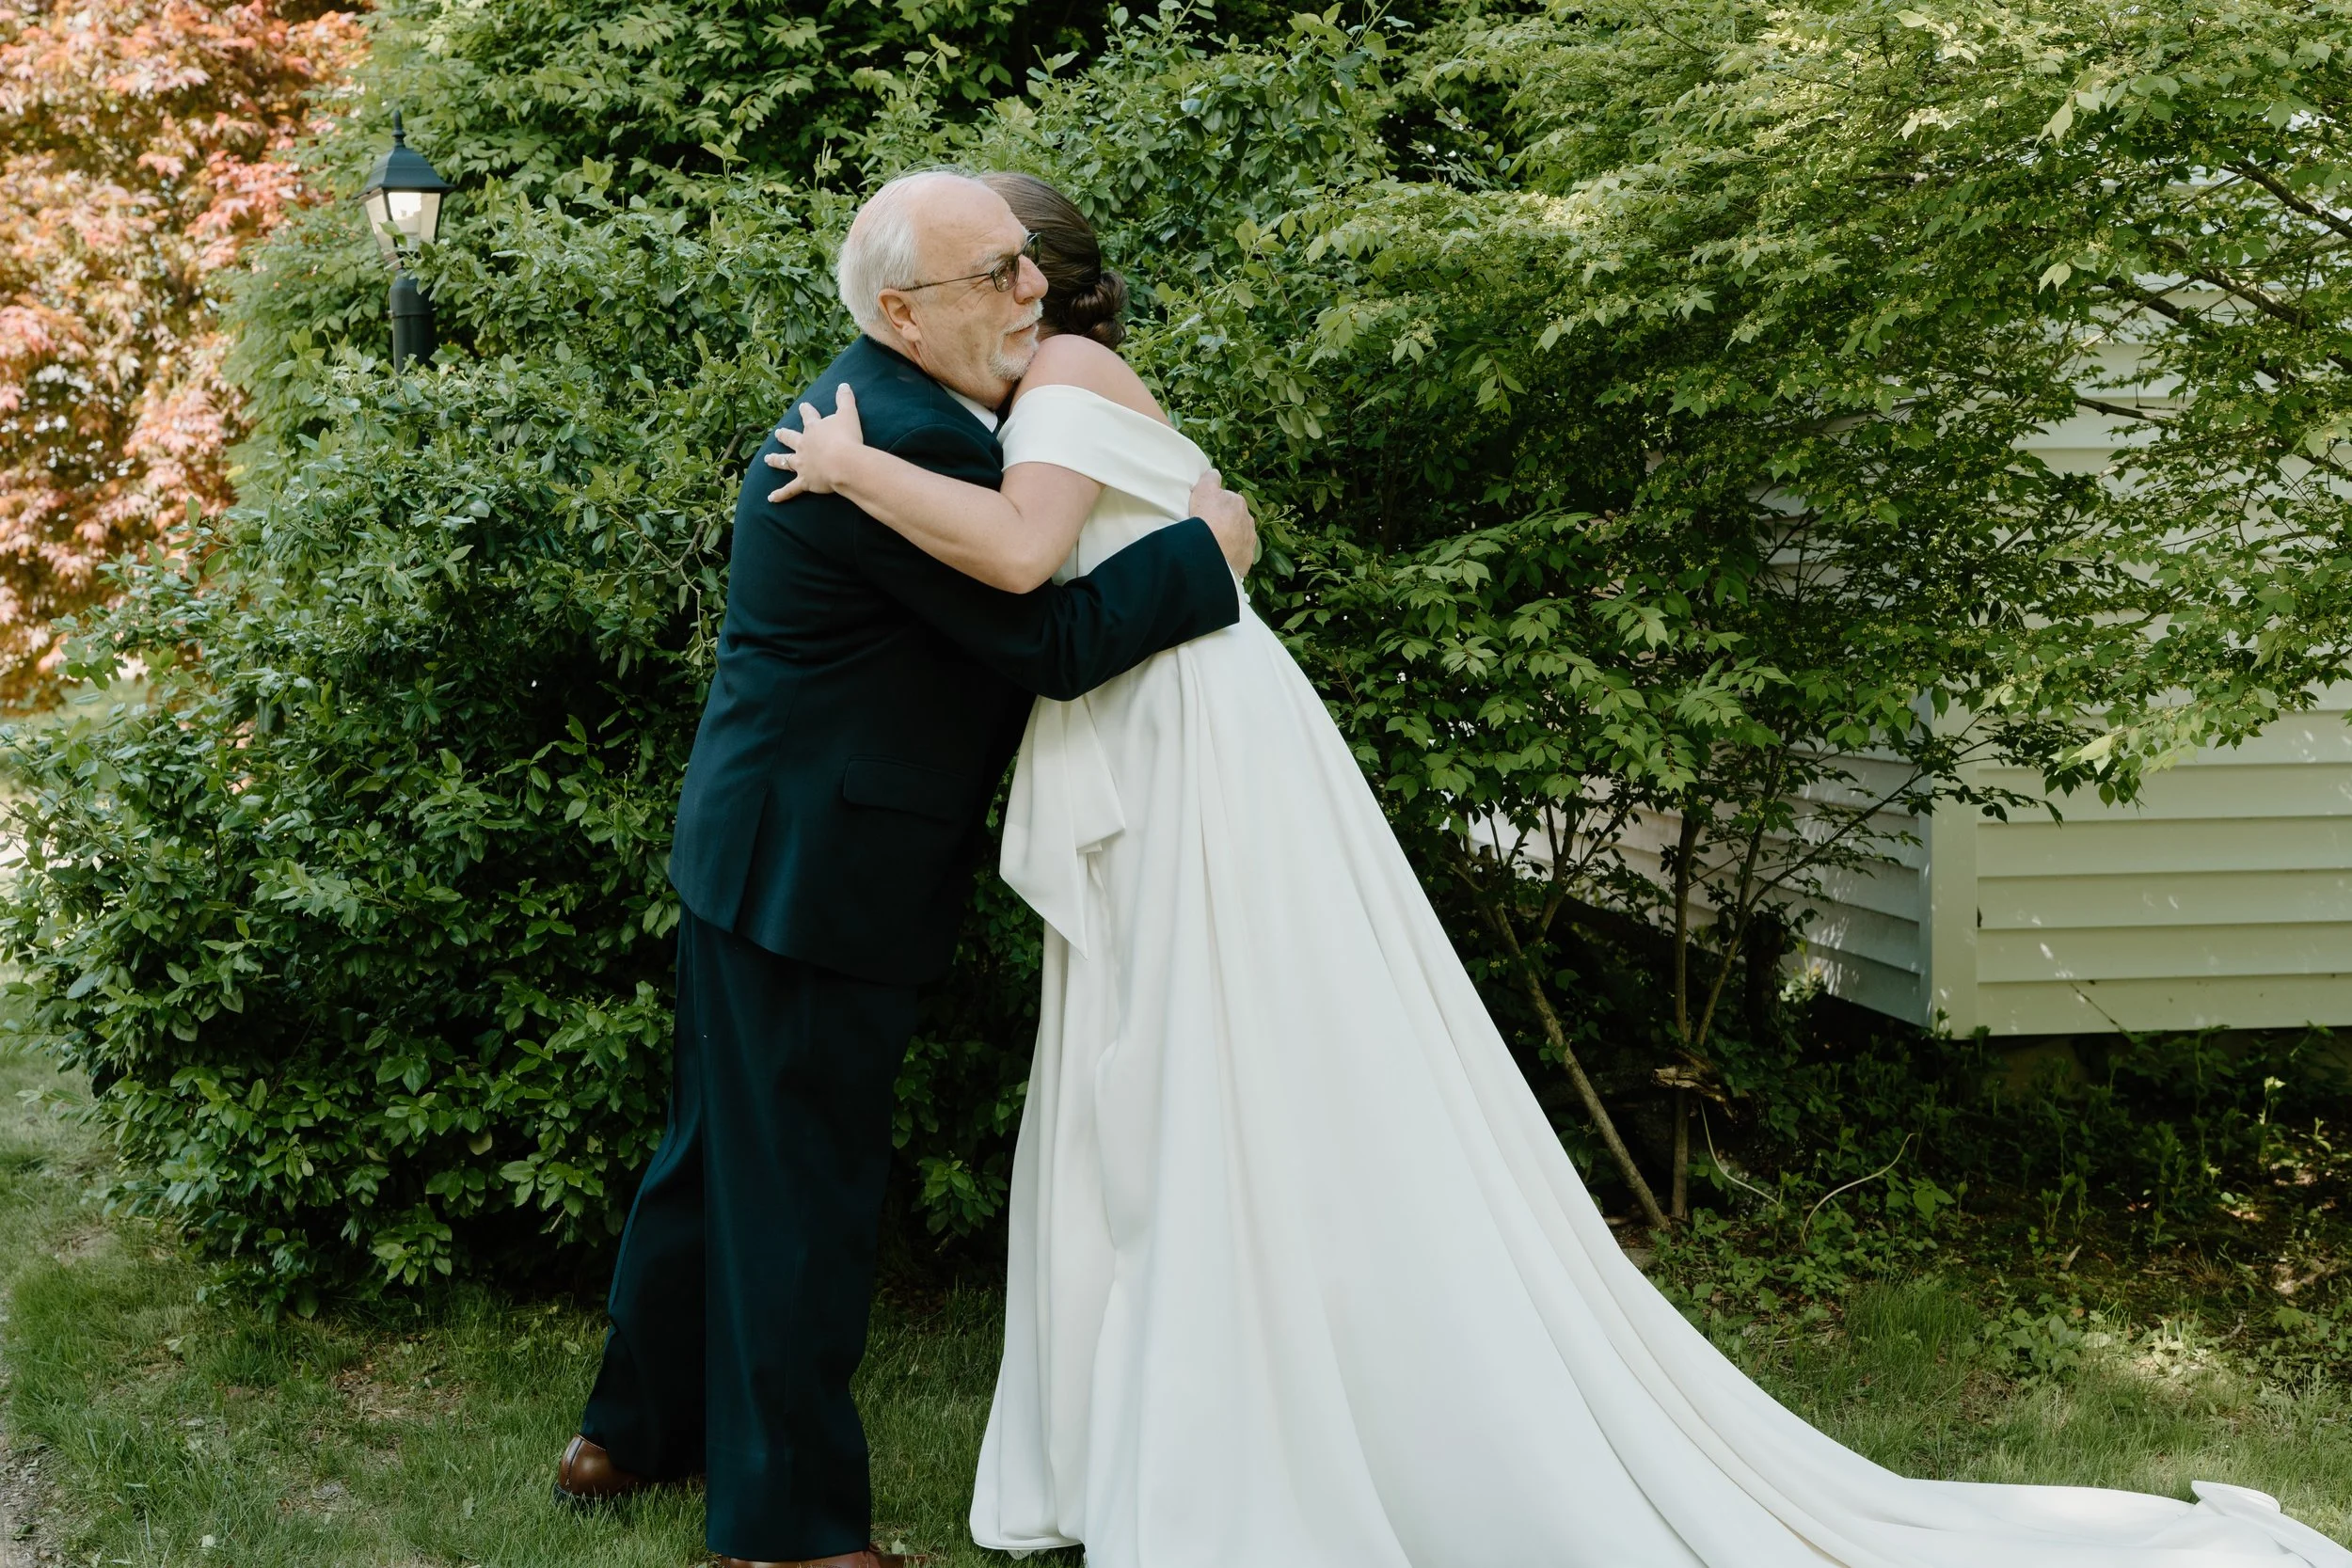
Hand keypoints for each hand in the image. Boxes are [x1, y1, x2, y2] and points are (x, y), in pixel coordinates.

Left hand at [765, 382, 867, 501]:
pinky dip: (781, 494)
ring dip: (776, 461)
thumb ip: (845, 399)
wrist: (844, 462)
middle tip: (777, 433)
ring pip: (785, 462)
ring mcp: (802, 464)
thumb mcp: (848, 414)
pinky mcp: (805, 481)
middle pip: (791, 439)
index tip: (803, 406)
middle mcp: (804, 445)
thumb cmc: (847, 437)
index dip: (806, 411)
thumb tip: (844, 384)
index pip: (809, 417)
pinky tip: (771, 498)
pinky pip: (790, 489)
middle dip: (784, 436)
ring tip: (768, 460)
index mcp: (814, 429)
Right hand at [1188, 467, 1257, 578]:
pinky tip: (1220, 556)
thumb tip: (1215, 473)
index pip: (1228, 501)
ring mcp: (1249, 541)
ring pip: (1239, 537)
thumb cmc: (1206, 518)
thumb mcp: (1204, 490)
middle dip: (1226, 523)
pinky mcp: (1246, 559)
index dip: (1216, 506)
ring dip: (1230, 539)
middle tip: (1209, 529)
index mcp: (1238, 503)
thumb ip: (1210, 478)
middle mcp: (1248, 521)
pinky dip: (1231, 555)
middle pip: (1235, 519)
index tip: (1206, 513)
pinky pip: (1239, 555)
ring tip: (1215, 545)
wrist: (1212, 552)